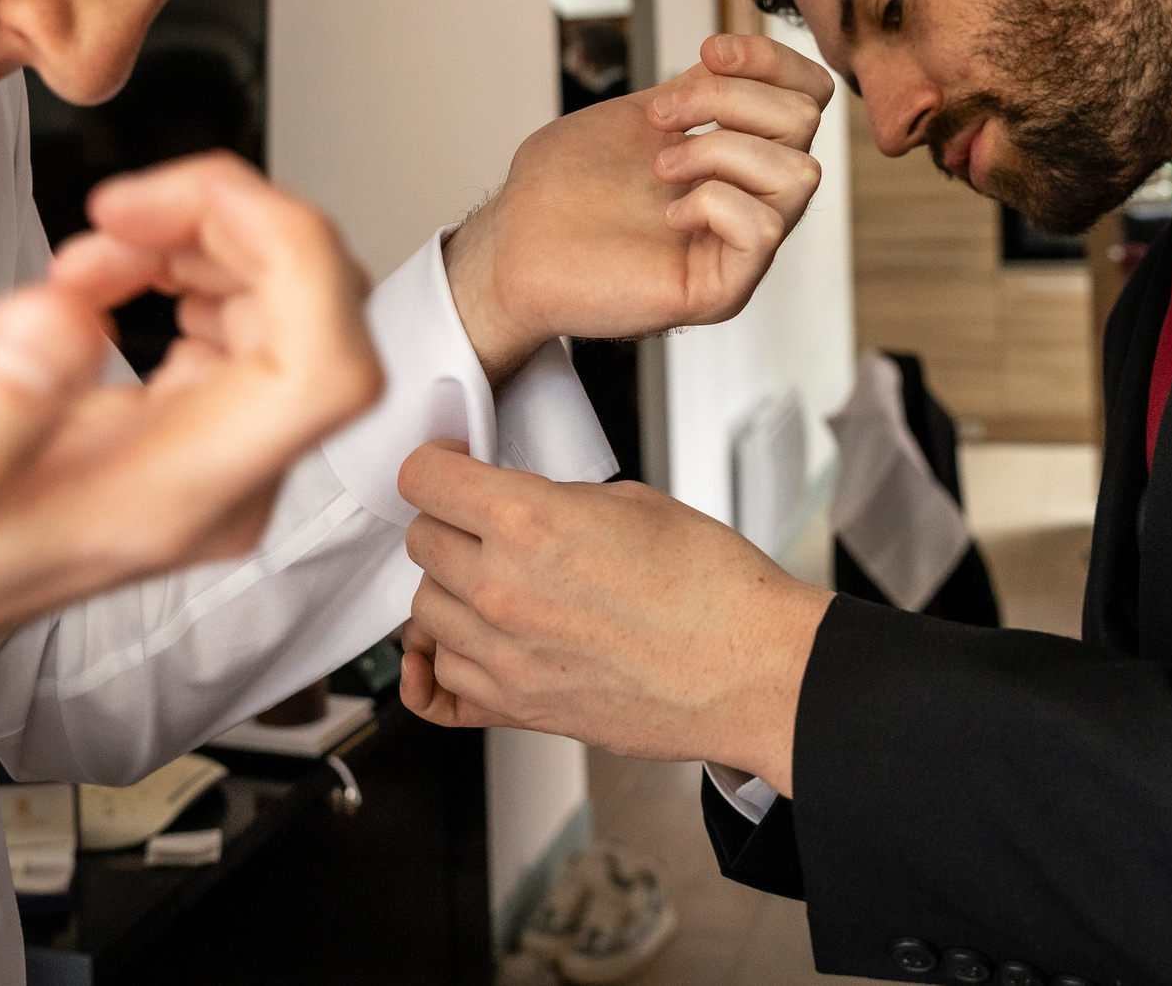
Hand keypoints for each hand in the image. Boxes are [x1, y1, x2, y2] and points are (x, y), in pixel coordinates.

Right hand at [0, 153, 380, 812]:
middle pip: (320, 321)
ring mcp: (213, 460)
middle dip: (233, 230)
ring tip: (87, 253)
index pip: (329, 370)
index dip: (288, 255)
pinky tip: (97, 279)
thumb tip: (68, 321)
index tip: (181, 202)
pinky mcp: (188, 432)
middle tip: (117, 209)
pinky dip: (184, 272)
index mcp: (178, 498)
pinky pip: (244, 327)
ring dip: (206, 245)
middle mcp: (221, 485)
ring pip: (289, 311)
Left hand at [396, 442, 830, 792]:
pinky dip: (435, 667)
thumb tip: (519, 508)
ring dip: (448, 589)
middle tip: (478, 520)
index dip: (435, 462)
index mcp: (527, 523)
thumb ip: (553, 501)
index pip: (423, 479)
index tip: (448, 464)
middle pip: (420, 542)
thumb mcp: (629, 502)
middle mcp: (500, 591)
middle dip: (447, 521)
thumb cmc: (712, 588)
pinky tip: (442, 652)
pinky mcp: (518, 710)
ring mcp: (503, 657)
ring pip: (423, 611)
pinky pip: (436, 692)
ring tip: (485, 580)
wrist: (751, 670)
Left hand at [445, 33, 833, 381]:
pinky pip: (765, 229)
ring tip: (660, 168)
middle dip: (729, 97)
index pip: (808, 94)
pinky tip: (669, 214)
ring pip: (800, 173)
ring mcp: (741, 247)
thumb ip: (701, 88)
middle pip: (805, 118)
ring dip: (720, 151)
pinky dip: (715, 205)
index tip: (706, 51)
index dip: (770, 58)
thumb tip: (743, 60)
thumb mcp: (642, 114)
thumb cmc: (561, 184)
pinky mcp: (723, 288)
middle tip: (658, 116)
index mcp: (737, 153)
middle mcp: (750, 197)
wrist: (511, 243)